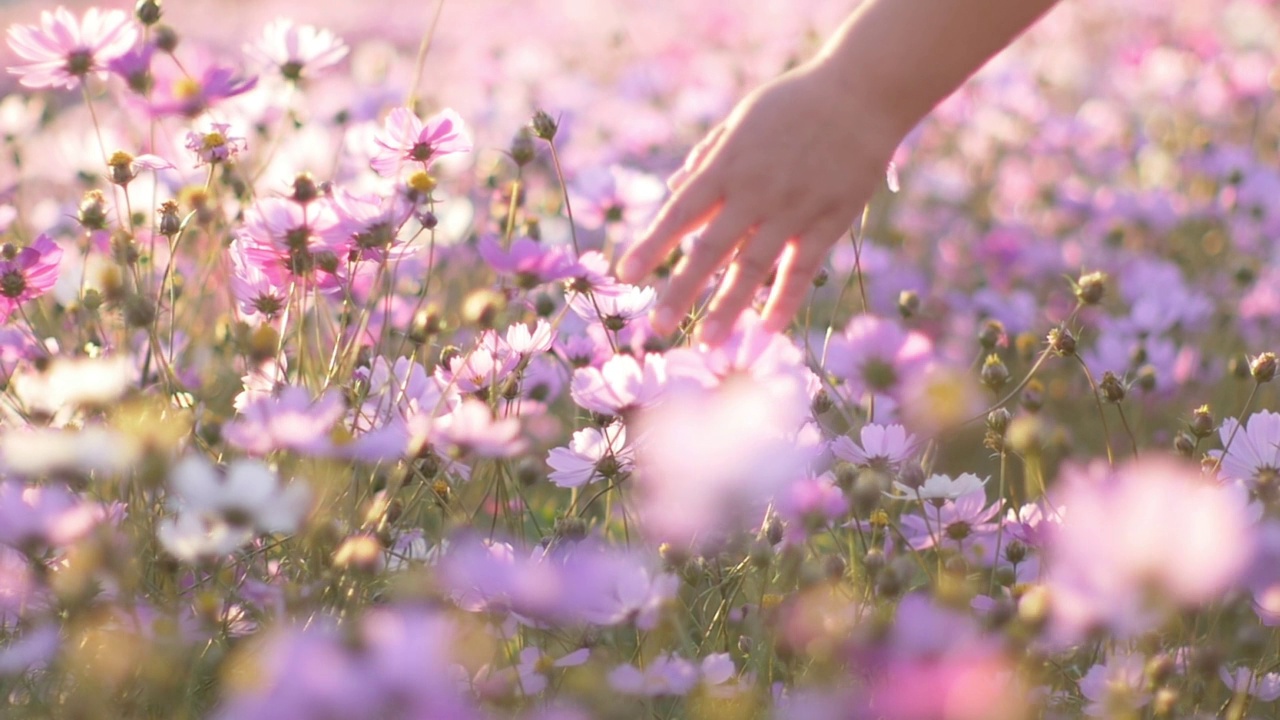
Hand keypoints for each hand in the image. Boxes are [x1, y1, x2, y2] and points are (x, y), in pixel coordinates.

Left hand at [616, 60, 903, 345]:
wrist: (862, 93)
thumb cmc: (794, 105)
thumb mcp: (741, 121)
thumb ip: (707, 159)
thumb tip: (673, 191)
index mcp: (728, 165)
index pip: (680, 211)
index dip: (651, 244)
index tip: (625, 274)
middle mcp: (755, 191)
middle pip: (711, 248)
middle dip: (682, 290)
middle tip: (659, 327)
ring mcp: (793, 209)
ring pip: (755, 266)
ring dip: (730, 307)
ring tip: (709, 343)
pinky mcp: (829, 221)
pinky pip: (802, 268)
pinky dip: (785, 299)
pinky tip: (767, 330)